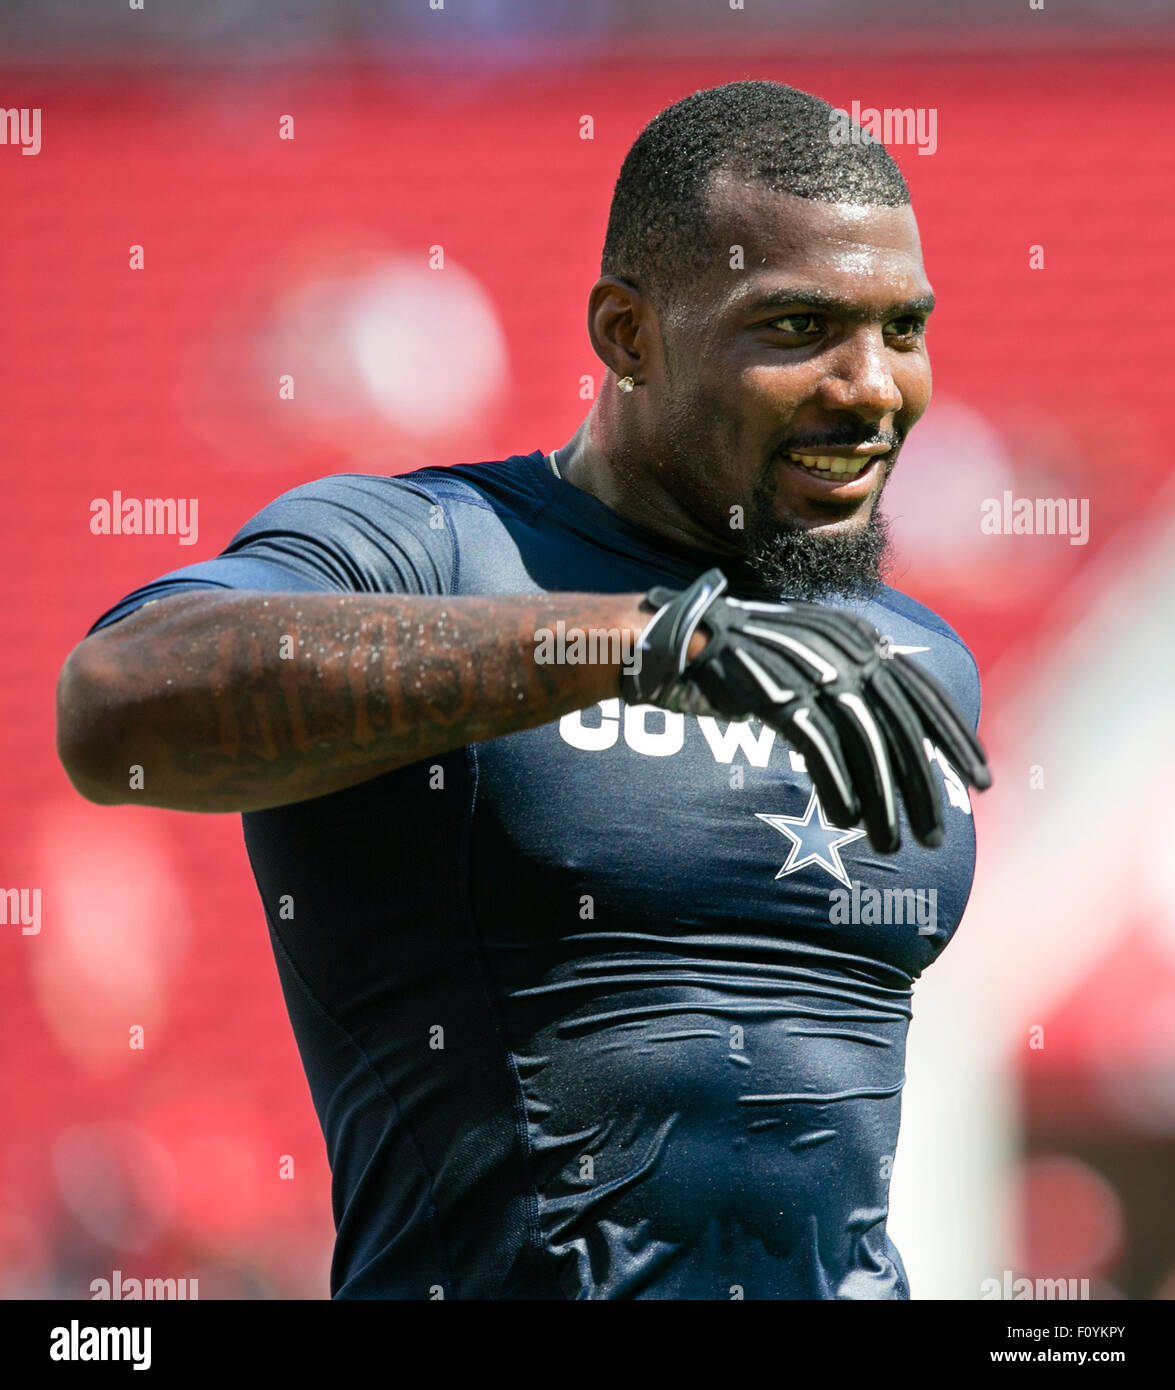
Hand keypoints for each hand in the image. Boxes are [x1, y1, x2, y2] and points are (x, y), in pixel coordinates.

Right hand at [620, 568, 990, 852]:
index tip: (980, 781)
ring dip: (882, 799)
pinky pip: (819, 747)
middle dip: (923, 785)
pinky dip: (837, 786)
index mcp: (857, 636)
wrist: (676, 641)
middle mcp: (841, 647)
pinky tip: (848, 820)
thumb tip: (893, 734)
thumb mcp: (809, 661)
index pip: (922, 692)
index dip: (954, 739)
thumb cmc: (745, 661)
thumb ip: (850, 686)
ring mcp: (807, 668)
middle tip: (935, 836)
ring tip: (891, 843)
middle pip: (899, 725)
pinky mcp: (774, 692)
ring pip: (864, 742)